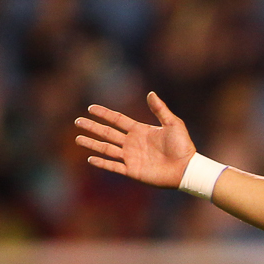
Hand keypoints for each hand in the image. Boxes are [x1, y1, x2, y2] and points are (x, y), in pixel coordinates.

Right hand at [76, 92, 195, 189]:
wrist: (186, 168)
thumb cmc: (183, 146)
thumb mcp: (173, 123)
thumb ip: (160, 109)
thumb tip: (151, 93)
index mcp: (140, 131)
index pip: (117, 120)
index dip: (104, 114)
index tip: (91, 108)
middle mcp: (132, 143)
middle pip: (107, 133)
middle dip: (92, 127)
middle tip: (77, 121)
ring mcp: (131, 157)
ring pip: (106, 149)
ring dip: (92, 144)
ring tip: (78, 138)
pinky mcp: (133, 171)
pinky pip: (114, 166)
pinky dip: (102, 163)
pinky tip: (90, 158)